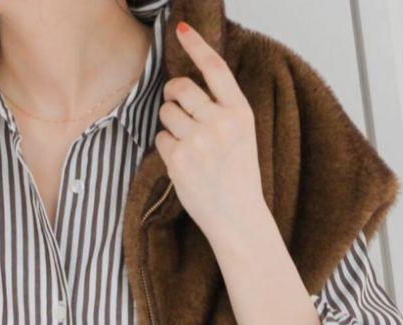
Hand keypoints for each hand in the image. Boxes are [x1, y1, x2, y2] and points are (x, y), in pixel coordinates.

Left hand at [155, 21, 268, 249]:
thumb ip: (221, 109)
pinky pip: (160, 138)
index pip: (215, 68)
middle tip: (178, 108)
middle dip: (174, 95)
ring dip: (169, 122)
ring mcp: (198, 141)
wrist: (238, 217)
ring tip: (186, 143)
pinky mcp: (179, 159)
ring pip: (166, 112)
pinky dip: (166, 147)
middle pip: (181, 88)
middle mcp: (219, 122)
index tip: (181, 29)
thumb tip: (185, 88)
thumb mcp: (242, 135)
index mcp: (240, 112)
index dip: (196, 46)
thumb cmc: (238, 177)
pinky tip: (183, 162)